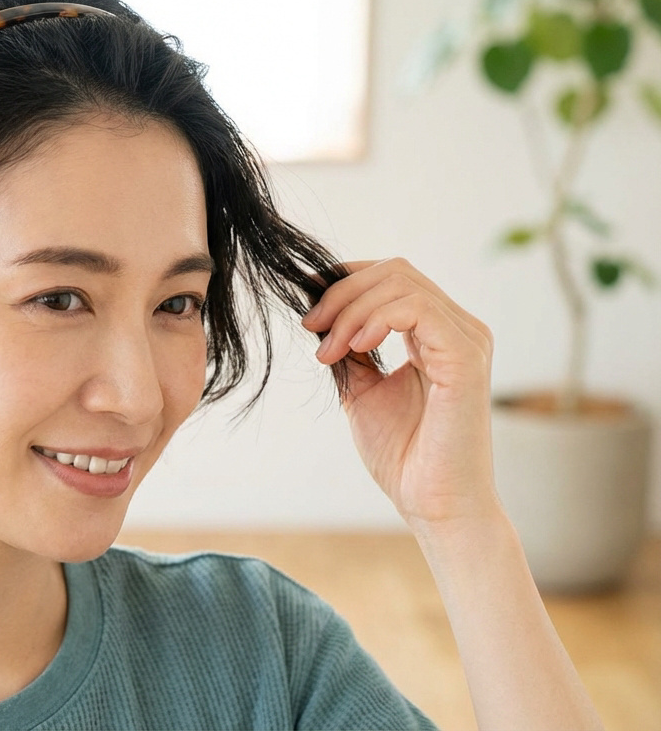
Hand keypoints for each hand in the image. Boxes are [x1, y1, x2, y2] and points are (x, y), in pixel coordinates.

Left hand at [301, 258, 499, 528]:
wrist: (432, 502)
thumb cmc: (403, 454)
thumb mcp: (363, 389)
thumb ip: (351, 349)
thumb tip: (321, 315)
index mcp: (438, 333)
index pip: (393, 277)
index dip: (345, 277)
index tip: (306, 298)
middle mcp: (459, 328)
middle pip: (394, 271)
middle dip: (342, 292)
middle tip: (311, 327)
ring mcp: (467, 339)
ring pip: (401, 284)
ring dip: (350, 311)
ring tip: (329, 350)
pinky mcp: (466, 356)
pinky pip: (416, 310)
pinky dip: (375, 319)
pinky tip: (354, 346)